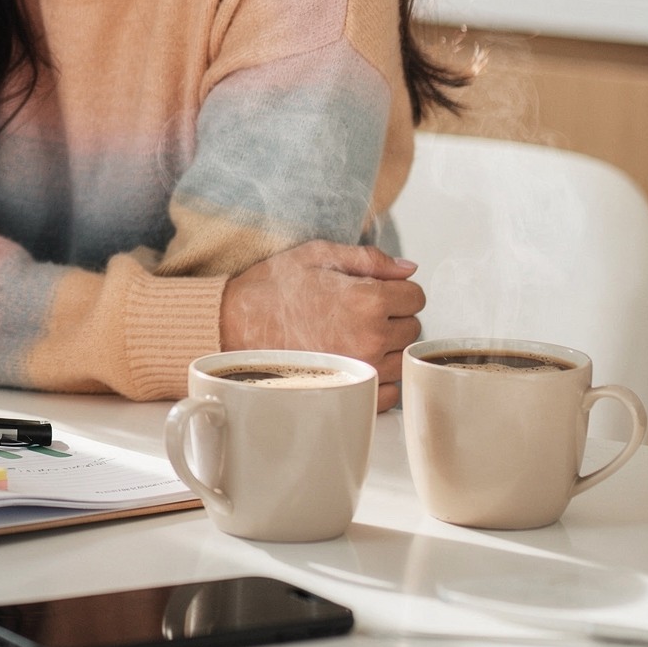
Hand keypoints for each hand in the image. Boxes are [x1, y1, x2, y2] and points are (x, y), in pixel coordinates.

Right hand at [219, 242, 423, 408]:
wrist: (231, 326)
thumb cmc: (271, 289)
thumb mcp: (315, 255)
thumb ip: (368, 258)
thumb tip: (409, 268)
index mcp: (367, 299)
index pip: (416, 296)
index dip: (395, 290)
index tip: (372, 291)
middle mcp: (371, 336)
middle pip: (412, 327)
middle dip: (391, 317)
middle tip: (355, 312)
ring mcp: (363, 368)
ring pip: (404, 358)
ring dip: (387, 347)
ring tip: (351, 337)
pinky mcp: (351, 390)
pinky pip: (390, 391)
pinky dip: (379, 378)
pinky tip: (352, 361)